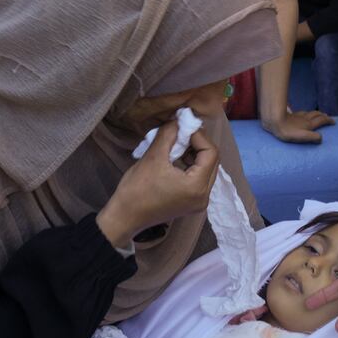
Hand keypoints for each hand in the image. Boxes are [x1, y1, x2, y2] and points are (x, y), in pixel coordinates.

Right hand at [96, 119, 217, 246]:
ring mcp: (199, 202)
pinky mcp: (192, 203)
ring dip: (194, 154)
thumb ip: (169, 135)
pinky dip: (191, 165)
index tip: (182, 128)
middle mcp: (204, 196)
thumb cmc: (137, 189)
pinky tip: (175, 158)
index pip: (211, 153)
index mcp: (198, 187)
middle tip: (180, 134)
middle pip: (212, 161)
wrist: (125, 217)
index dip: (198, 136)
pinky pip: (199, 178)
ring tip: (176, 145)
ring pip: (206, 169)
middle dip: (197, 144)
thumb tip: (179, 120)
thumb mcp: (153, 156)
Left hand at [262, 109, 333, 144]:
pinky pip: (301, 113)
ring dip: (315, 113)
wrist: (273, 121)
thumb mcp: (301, 137)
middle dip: (323, 115)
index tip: (334, 122)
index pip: (322, 120)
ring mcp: (297, 116)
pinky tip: (301, 115)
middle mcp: (305, 119)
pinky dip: (305, 113)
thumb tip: (321, 138)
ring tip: (317, 115)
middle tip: (327, 117)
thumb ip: (313, 137)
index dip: (329, 120)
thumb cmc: (287, 131)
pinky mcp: (290, 116)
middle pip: (316, 114)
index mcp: (309, 124)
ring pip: (309, 113)